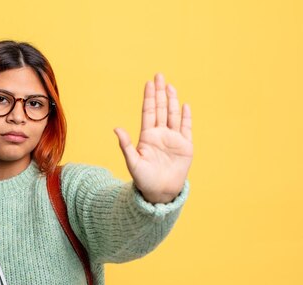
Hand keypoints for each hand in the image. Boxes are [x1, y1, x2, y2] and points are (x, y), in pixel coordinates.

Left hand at [114, 73, 192, 203]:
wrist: (160, 192)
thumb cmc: (144, 180)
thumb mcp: (133, 162)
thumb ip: (126, 145)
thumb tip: (116, 128)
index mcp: (147, 136)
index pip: (148, 112)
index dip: (149, 97)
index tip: (149, 83)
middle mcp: (160, 134)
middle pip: (160, 109)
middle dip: (160, 92)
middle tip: (159, 75)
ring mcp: (173, 139)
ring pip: (173, 115)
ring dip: (172, 100)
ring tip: (170, 85)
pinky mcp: (185, 146)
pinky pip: (186, 128)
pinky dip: (186, 117)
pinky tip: (185, 105)